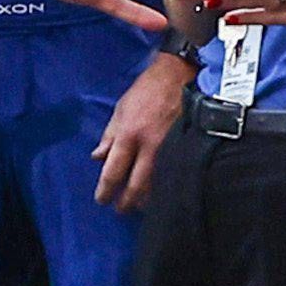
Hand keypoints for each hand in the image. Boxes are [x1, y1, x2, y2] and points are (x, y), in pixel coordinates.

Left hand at [92, 56, 181, 212]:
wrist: (180, 75)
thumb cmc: (148, 90)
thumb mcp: (121, 109)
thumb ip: (109, 136)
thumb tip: (98, 158)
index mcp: (129, 135)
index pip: (113, 172)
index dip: (106, 190)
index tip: (102, 200)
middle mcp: (150, 146)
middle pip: (136, 186)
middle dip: (127, 202)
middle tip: (121, 210)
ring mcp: (171, 149)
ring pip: (158, 186)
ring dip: (147, 200)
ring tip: (139, 207)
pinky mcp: (186, 148)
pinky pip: (174, 174)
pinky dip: (165, 187)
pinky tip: (161, 193)